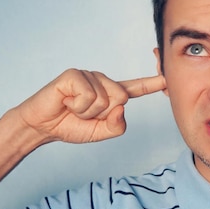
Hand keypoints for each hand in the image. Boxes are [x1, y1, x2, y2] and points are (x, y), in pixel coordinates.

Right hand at [14, 69, 165, 143]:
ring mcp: (89, 76)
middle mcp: (103, 81)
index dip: (152, 83)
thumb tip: (121, 108)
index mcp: (112, 94)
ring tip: (73, 108)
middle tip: (84, 114)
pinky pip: (89, 96)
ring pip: (105, 99)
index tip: (167, 78)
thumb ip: (117, 126)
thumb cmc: (71, 126)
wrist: (43, 127)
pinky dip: (78, 106)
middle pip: (122, 98)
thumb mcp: (101, 133)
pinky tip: (67, 102)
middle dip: (102, 113)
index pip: (136, 88)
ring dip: (87, 112)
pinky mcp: (75, 75)